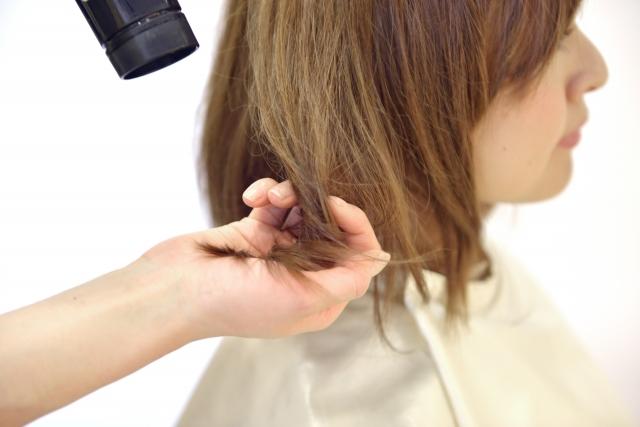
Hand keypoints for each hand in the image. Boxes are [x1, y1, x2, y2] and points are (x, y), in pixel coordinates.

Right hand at [133, 178, 390, 339]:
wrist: (174, 290)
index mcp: (320, 297)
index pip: (358, 259)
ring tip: (269, 197)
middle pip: (331, 230)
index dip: (355, 228)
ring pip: (302, 211)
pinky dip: (267, 194)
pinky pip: (274, 205)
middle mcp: (303, 275)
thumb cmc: (234, 303)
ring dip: (289, 195)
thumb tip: (380, 258)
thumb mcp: (302, 298)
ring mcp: (277, 253)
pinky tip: (253, 197)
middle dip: (318, 207)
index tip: (336, 206)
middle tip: (296, 196)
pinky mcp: (253, 233)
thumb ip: (346, 279)